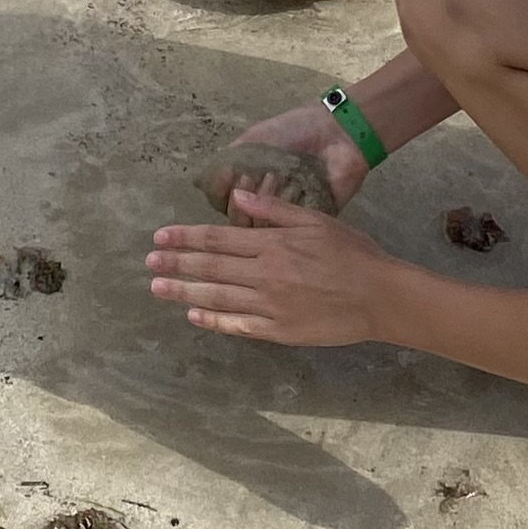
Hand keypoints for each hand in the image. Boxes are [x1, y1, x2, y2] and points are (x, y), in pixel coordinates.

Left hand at [147, 188, 401, 345]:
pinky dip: (214, 322)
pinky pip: (239, 326)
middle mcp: (264, 274)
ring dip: (184, 293)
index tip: (159, 238)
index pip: (217, 239)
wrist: (380, 296)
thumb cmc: (351, 253)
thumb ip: (274, 210)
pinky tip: (194, 317)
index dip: (185, 238)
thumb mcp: (314, 220)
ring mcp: (270, 305)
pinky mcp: (279, 331)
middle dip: (176, 265)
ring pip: (218, 298)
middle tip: (147, 264)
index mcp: (271, 244)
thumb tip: (239, 197)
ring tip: (158, 289)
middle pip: (210, 269)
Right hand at [222, 99, 378, 214]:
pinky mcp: (313, 222)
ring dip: (268, 196)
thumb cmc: (292, 131)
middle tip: (256, 174)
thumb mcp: (253, 140)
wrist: (335, 131)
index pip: (226, 208)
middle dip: (246, 196)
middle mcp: (268, 207)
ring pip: (264, 227)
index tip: (235, 174)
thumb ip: (226, 163)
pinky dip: (291, 204)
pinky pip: (293, 227)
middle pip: (242, 224)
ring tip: (279, 174)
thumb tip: (201, 186)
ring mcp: (290, 217)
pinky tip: (297, 185)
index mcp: (251, 189)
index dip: (226, 195)